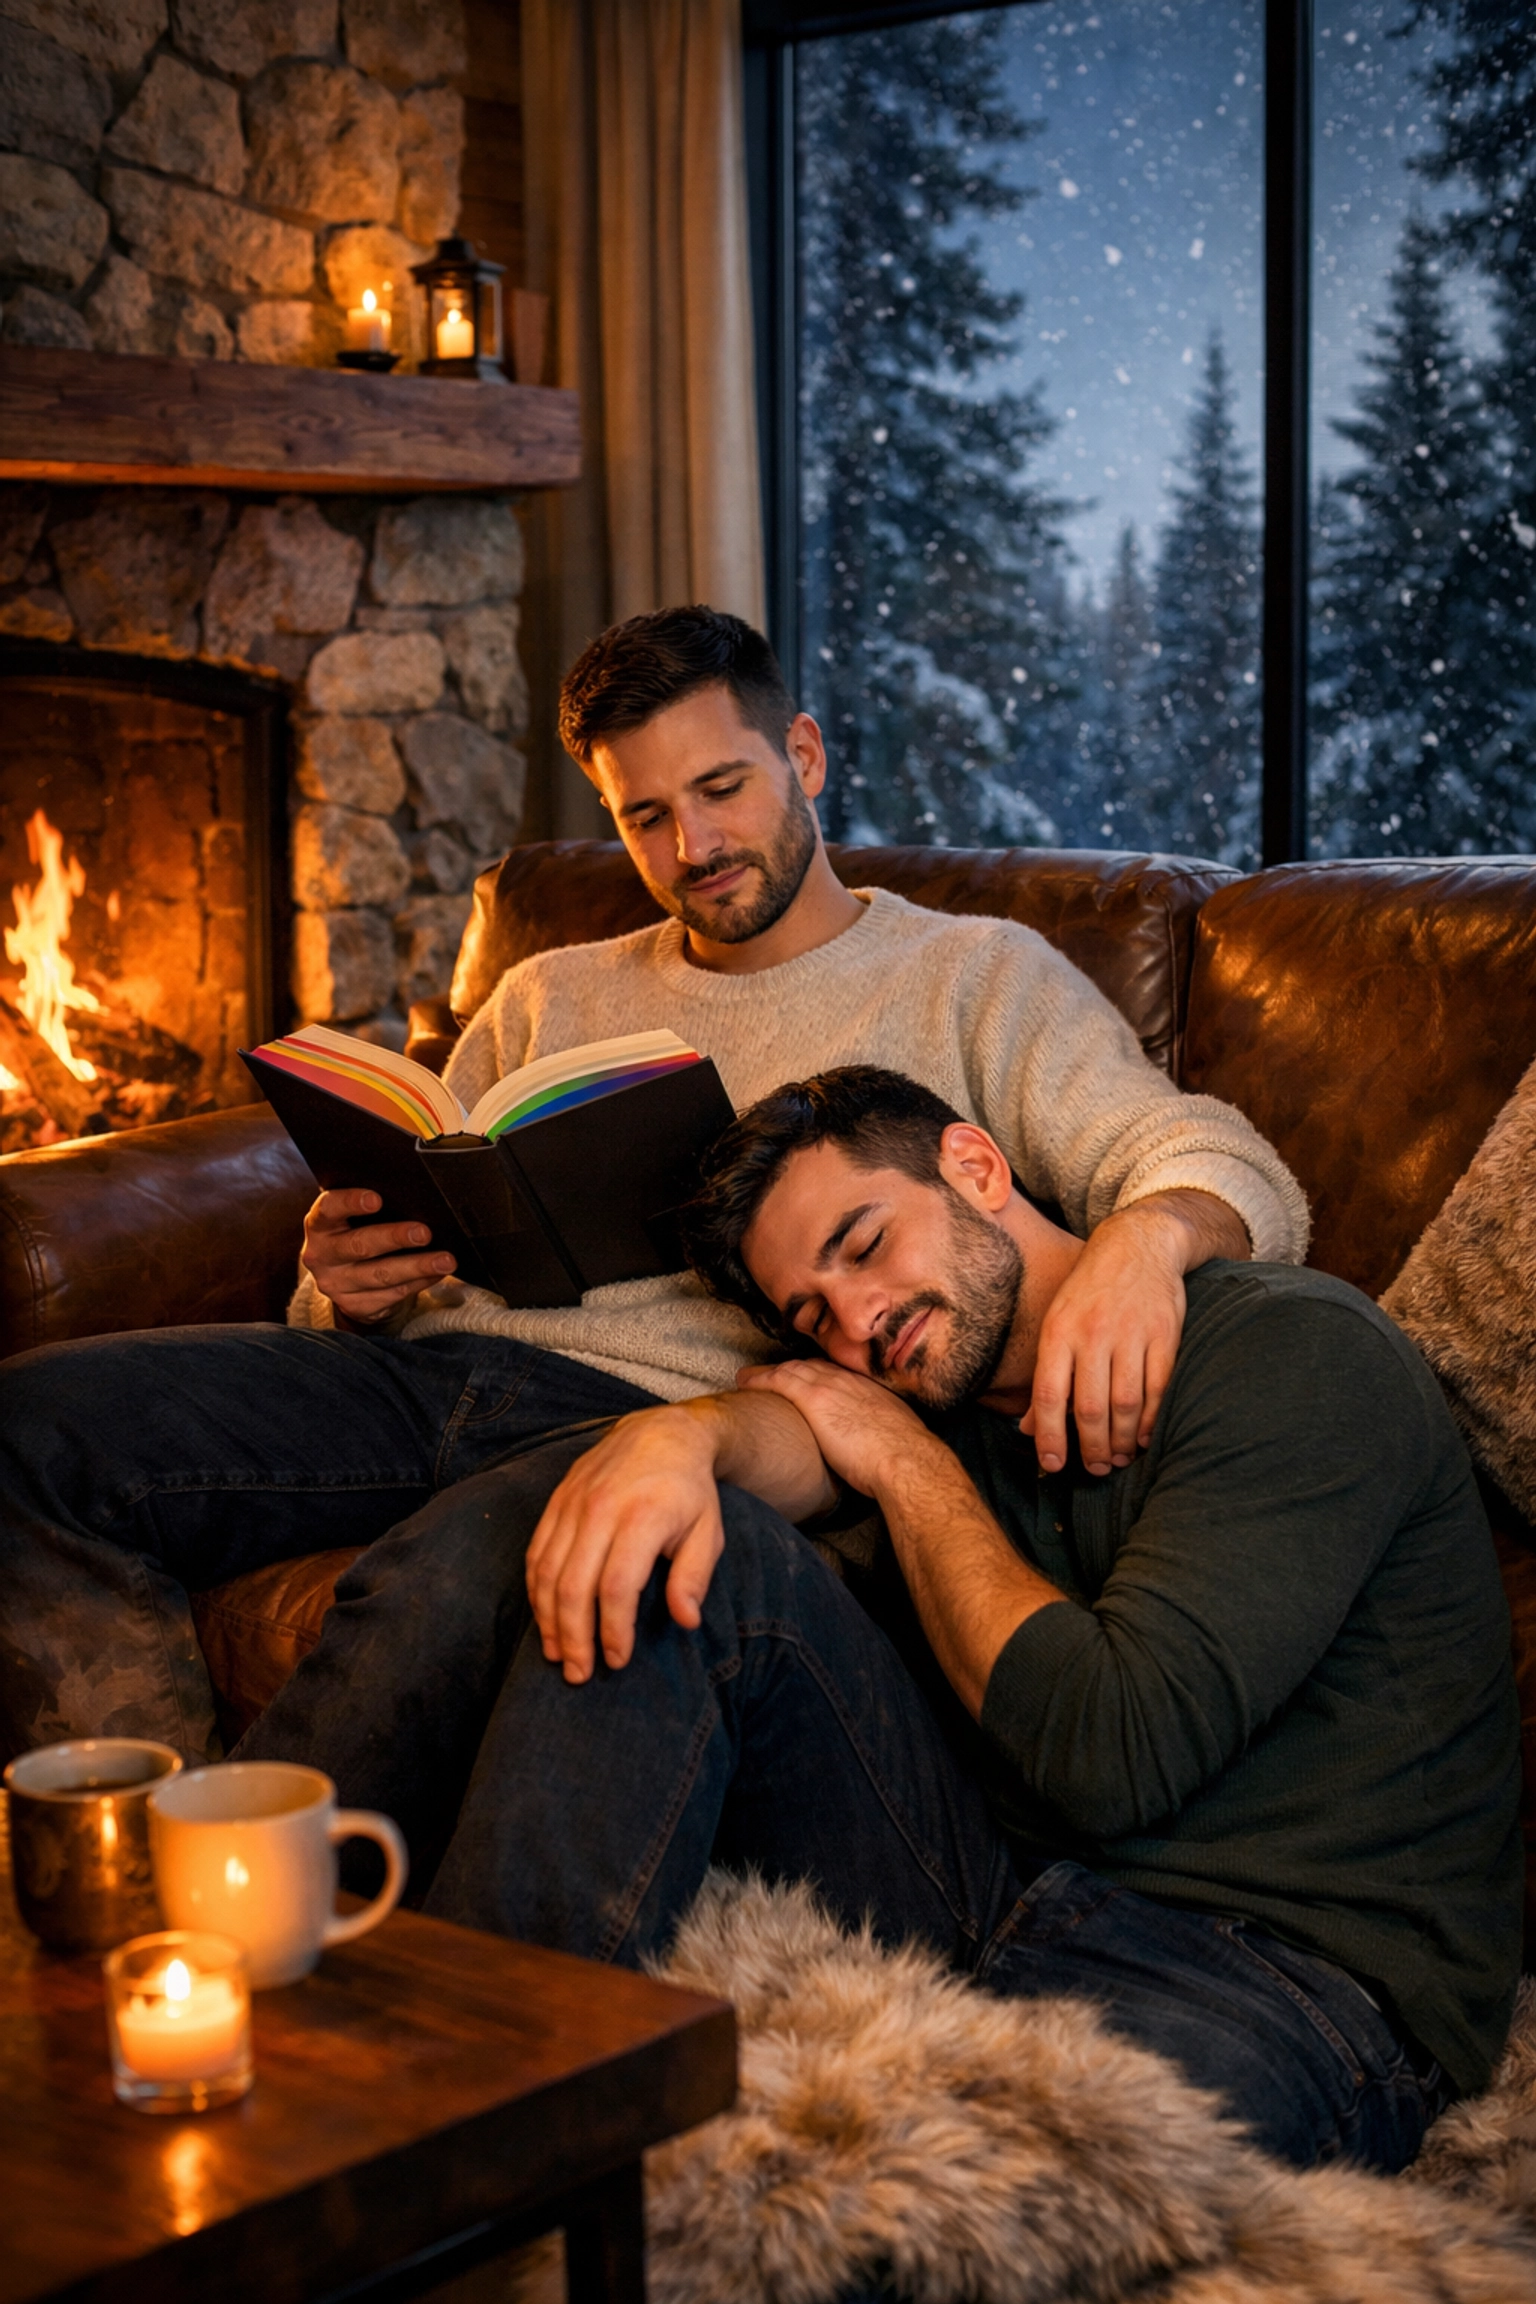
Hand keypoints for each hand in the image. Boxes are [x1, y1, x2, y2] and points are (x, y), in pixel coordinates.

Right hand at [301, 1188, 455, 1327]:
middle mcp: (321, 1256)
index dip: (350, 1202)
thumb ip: (373, 1206)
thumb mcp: (353, 1217)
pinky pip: (393, 1294)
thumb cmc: (357, 1231)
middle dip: (394, 1238)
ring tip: (445, 1260)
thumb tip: (416, 1194)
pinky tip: (437, 1273)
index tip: (376, 1199)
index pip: (328, 1209)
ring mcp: (336, 1284)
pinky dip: (419, 1283)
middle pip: (359, 1245)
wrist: (345, 1277)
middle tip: (423, 1232)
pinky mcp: (355, 1306)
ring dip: (416, 1266)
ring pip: (380, 1275)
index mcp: (319, 1224)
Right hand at [526, 1405, 725, 1683]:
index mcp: (643, 1517)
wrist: (660, 1433)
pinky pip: (536, 1553)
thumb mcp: (708, 1531)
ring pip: (546, 1572)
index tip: (618, 1659)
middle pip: (573, 1585)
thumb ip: (695, 1577)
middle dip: (574, 1637)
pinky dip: (536, 1591)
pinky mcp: (556, 1502)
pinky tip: (546, 1618)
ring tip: (558, 1655)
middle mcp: (601, 1509)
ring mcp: (573, 1504)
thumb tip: (686, 1621)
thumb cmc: (689, 1492)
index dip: (613, 1629)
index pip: (617, 1586)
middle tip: (579, 1675)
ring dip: (549, 1620)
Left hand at [737, 1358, 931, 1501]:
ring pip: (791, 1369)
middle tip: (769, 1374)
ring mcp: (830, 1387)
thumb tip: (878, 1453)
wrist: (906, 1459)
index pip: (834, 1375)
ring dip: (768, 1372)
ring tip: (749, 1377)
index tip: (802, 1380)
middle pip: (811, 1368)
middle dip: (789, 1369)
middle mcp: (848, 1381)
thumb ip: (881, 1437)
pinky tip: (745, 1381)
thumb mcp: (897, 1438)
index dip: (814, 1374)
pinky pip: (779, 1380)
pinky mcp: (814, 1399)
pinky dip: (760, 1378)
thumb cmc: (905, 1458)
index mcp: (868, 1390)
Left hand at [1024, 1197, 1210, 1476]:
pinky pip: (1158, 1388)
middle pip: (1089, 1407)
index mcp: (1059, 1332)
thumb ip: (1046, 1375)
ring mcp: (1131, 1335)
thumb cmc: (1088, 1293)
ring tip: (1120, 1458)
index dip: (1050, 1435)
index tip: (1054, 1463)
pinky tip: (1146, 1437)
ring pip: (1125, 1403)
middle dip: (1091, 1447)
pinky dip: (1152, 1420)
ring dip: (1123, 1440)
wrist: (1137, 1246)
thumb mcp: (1056, 1323)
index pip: (1048, 1394)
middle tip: (1096, 1468)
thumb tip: (1030, 1429)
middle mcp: (1093, 1334)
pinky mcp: (1164, 1336)